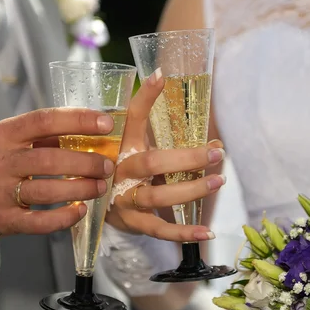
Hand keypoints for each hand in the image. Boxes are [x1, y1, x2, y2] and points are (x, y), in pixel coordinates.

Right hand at [0, 108, 114, 238]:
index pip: (44, 120)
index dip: (78, 120)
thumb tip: (91, 131)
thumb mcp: (7, 140)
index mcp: (2, 134)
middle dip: (86, 162)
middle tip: (107, 165)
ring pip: (48, 190)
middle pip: (50, 159)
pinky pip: (40, 222)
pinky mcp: (3, 220)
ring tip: (100, 186)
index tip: (106, 123)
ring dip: (81, 188)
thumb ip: (43, 135)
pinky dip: (64, 217)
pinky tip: (79, 210)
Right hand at [106, 69, 226, 241]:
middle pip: (152, 162)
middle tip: (217, 153)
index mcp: (120, 146)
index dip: (144, 97)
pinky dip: (183, 233)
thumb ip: (167, 138)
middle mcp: (119, 170)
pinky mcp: (131, 223)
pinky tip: (207, 231)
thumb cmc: (123, 168)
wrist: (91, 204)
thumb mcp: (135, 147)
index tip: (160, 76)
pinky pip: (159, 229)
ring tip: (217, 181)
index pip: (132, 117)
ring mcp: (123, 199)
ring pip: (158, 196)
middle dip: (187, 158)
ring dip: (191, 190)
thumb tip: (210, 136)